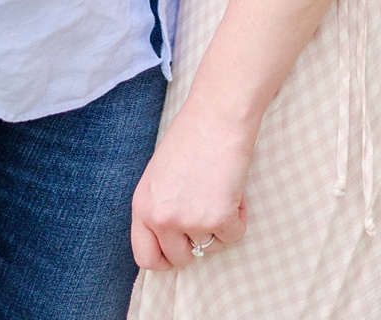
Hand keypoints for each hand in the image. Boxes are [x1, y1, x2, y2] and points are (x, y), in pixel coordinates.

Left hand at [130, 104, 252, 270]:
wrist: (215, 119)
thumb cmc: (189, 141)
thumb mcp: (159, 178)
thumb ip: (160, 208)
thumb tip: (171, 240)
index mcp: (142, 206)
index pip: (145, 256)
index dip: (164, 260)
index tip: (178, 252)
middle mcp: (161, 218)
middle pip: (180, 259)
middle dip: (196, 243)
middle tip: (205, 215)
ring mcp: (189, 221)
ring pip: (210, 247)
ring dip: (218, 226)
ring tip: (216, 191)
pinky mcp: (218, 219)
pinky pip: (234, 236)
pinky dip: (238, 218)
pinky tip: (232, 191)